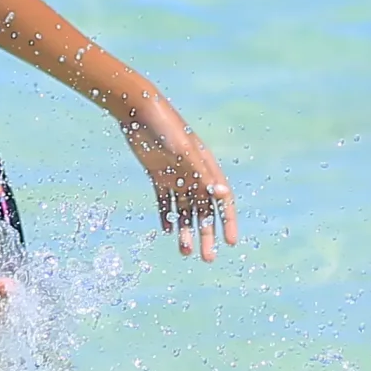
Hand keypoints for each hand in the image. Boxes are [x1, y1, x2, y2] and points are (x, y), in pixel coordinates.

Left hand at [127, 121, 238, 260]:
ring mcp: (176, 177)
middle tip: (206, 259)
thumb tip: (223, 196)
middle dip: (207, 235)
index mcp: (207, 169)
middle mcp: (194, 176)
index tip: (230, 243)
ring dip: (185, 231)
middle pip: (204, 212)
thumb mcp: (185, 152)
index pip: (223, 202)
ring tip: (184, 252)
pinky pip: (164, 202)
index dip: (228, 222)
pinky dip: (166, 216)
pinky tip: (166, 232)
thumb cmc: (167, 128)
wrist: (139, 111)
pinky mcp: (157, 176)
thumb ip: (203, 175)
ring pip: (184, 211)